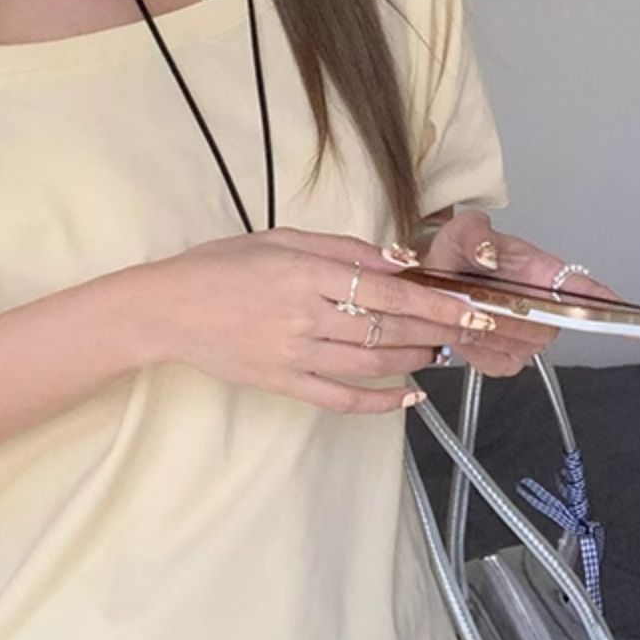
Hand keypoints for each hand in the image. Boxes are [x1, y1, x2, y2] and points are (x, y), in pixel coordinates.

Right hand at [123, 226, 562, 415]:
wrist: (168, 310)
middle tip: (471, 329)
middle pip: (386, 327)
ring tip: (439, 351)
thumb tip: (398, 260)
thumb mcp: (282, 238)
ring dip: (413, 358)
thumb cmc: (223, 265)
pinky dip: (378, 401)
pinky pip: (341, 398)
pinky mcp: (285, 383)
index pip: (385, 290)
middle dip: (436, 330)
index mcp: (306, 273)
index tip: (469, 306)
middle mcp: (305, 316)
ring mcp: (296, 354)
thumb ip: (342, 248)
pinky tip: (407, 396)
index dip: (432, 302)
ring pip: (371, 362)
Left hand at [420, 209, 620, 377]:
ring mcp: (528, 338)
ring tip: (468, 307)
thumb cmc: (459, 253)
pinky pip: (499, 363)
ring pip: (524, 345)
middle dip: (514, 315)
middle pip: (550, 325)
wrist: (435, 278)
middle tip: (478, 296)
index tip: (624, 314)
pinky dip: (477, 348)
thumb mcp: (463, 231)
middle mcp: (544, 308)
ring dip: (491, 329)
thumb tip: (488, 253)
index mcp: (544, 272)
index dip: (605, 303)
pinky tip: (467, 330)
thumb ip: (475, 236)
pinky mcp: (506, 359)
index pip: (585, 289)